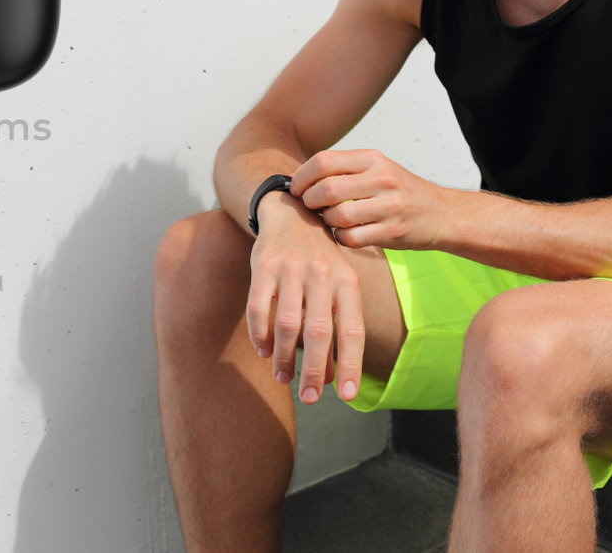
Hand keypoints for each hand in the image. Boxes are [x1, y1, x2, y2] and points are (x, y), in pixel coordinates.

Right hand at [244, 191, 365, 404]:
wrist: (294, 214)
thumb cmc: (322, 262)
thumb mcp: (339, 288)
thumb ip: (338, 329)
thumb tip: (333, 379)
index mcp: (347, 283)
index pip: (353, 330)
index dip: (351, 363)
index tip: (347, 395)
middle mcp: (322, 275)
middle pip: (319, 332)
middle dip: (315, 370)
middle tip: (310, 398)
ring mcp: (292, 269)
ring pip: (287, 323)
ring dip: (284, 357)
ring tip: (284, 378)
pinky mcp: (264, 266)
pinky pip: (258, 307)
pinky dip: (259, 334)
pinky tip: (263, 352)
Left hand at [291, 148, 449, 250]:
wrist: (441, 213)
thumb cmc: (402, 192)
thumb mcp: (378, 169)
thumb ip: (344, 170)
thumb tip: (300, 178)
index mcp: (373, 159)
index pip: (324, 161)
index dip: (302, 176)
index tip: (296, 188)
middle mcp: (382, 179)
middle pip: (327, 189)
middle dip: (309, 201)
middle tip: (310, 207)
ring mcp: (389, 206)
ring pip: (337, 216)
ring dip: (326, 221)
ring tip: (331, 220)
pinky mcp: (392, 231)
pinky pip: (351, 238)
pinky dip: (341, 238)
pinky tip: (346, 233)